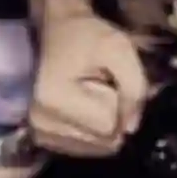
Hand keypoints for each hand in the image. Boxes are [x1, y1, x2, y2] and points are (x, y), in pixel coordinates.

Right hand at [29, 11, 149, 158]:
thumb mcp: (119, 49)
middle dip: (113, 115)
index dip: (121, 103)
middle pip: (104, 140)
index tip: (109, 79)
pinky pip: (84, 147)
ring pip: (97, 147)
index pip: (110, 125)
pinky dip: (92, 131)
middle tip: (101, 86)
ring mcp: (40, 134)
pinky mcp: (43, 139)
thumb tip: (132, 128)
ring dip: (103, 124)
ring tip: (91, 96)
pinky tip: (83, 108)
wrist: (55, 30)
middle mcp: (41, 123)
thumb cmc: (86, 35)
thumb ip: (135, 87)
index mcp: (54, 99)